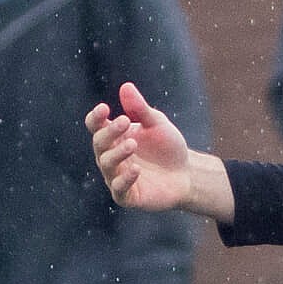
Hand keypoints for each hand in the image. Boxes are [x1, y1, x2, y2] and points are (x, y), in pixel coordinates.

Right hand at [88, 83, 233, 220]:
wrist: (187, 174)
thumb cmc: (167, 147)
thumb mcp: (157, 124)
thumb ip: (141, 109)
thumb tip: (126, 87)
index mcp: (113, 137)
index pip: (95, 126)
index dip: (96, 118)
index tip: (105, 108)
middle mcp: (110, 157)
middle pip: (99, 144)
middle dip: (109, 132)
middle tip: (124, 122)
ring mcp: (116, 177)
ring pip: (107, 165)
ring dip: (117, 153)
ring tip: (133, 144)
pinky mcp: (128, 196)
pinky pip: (119, 189)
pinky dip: (125, 179)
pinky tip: (137, 169)